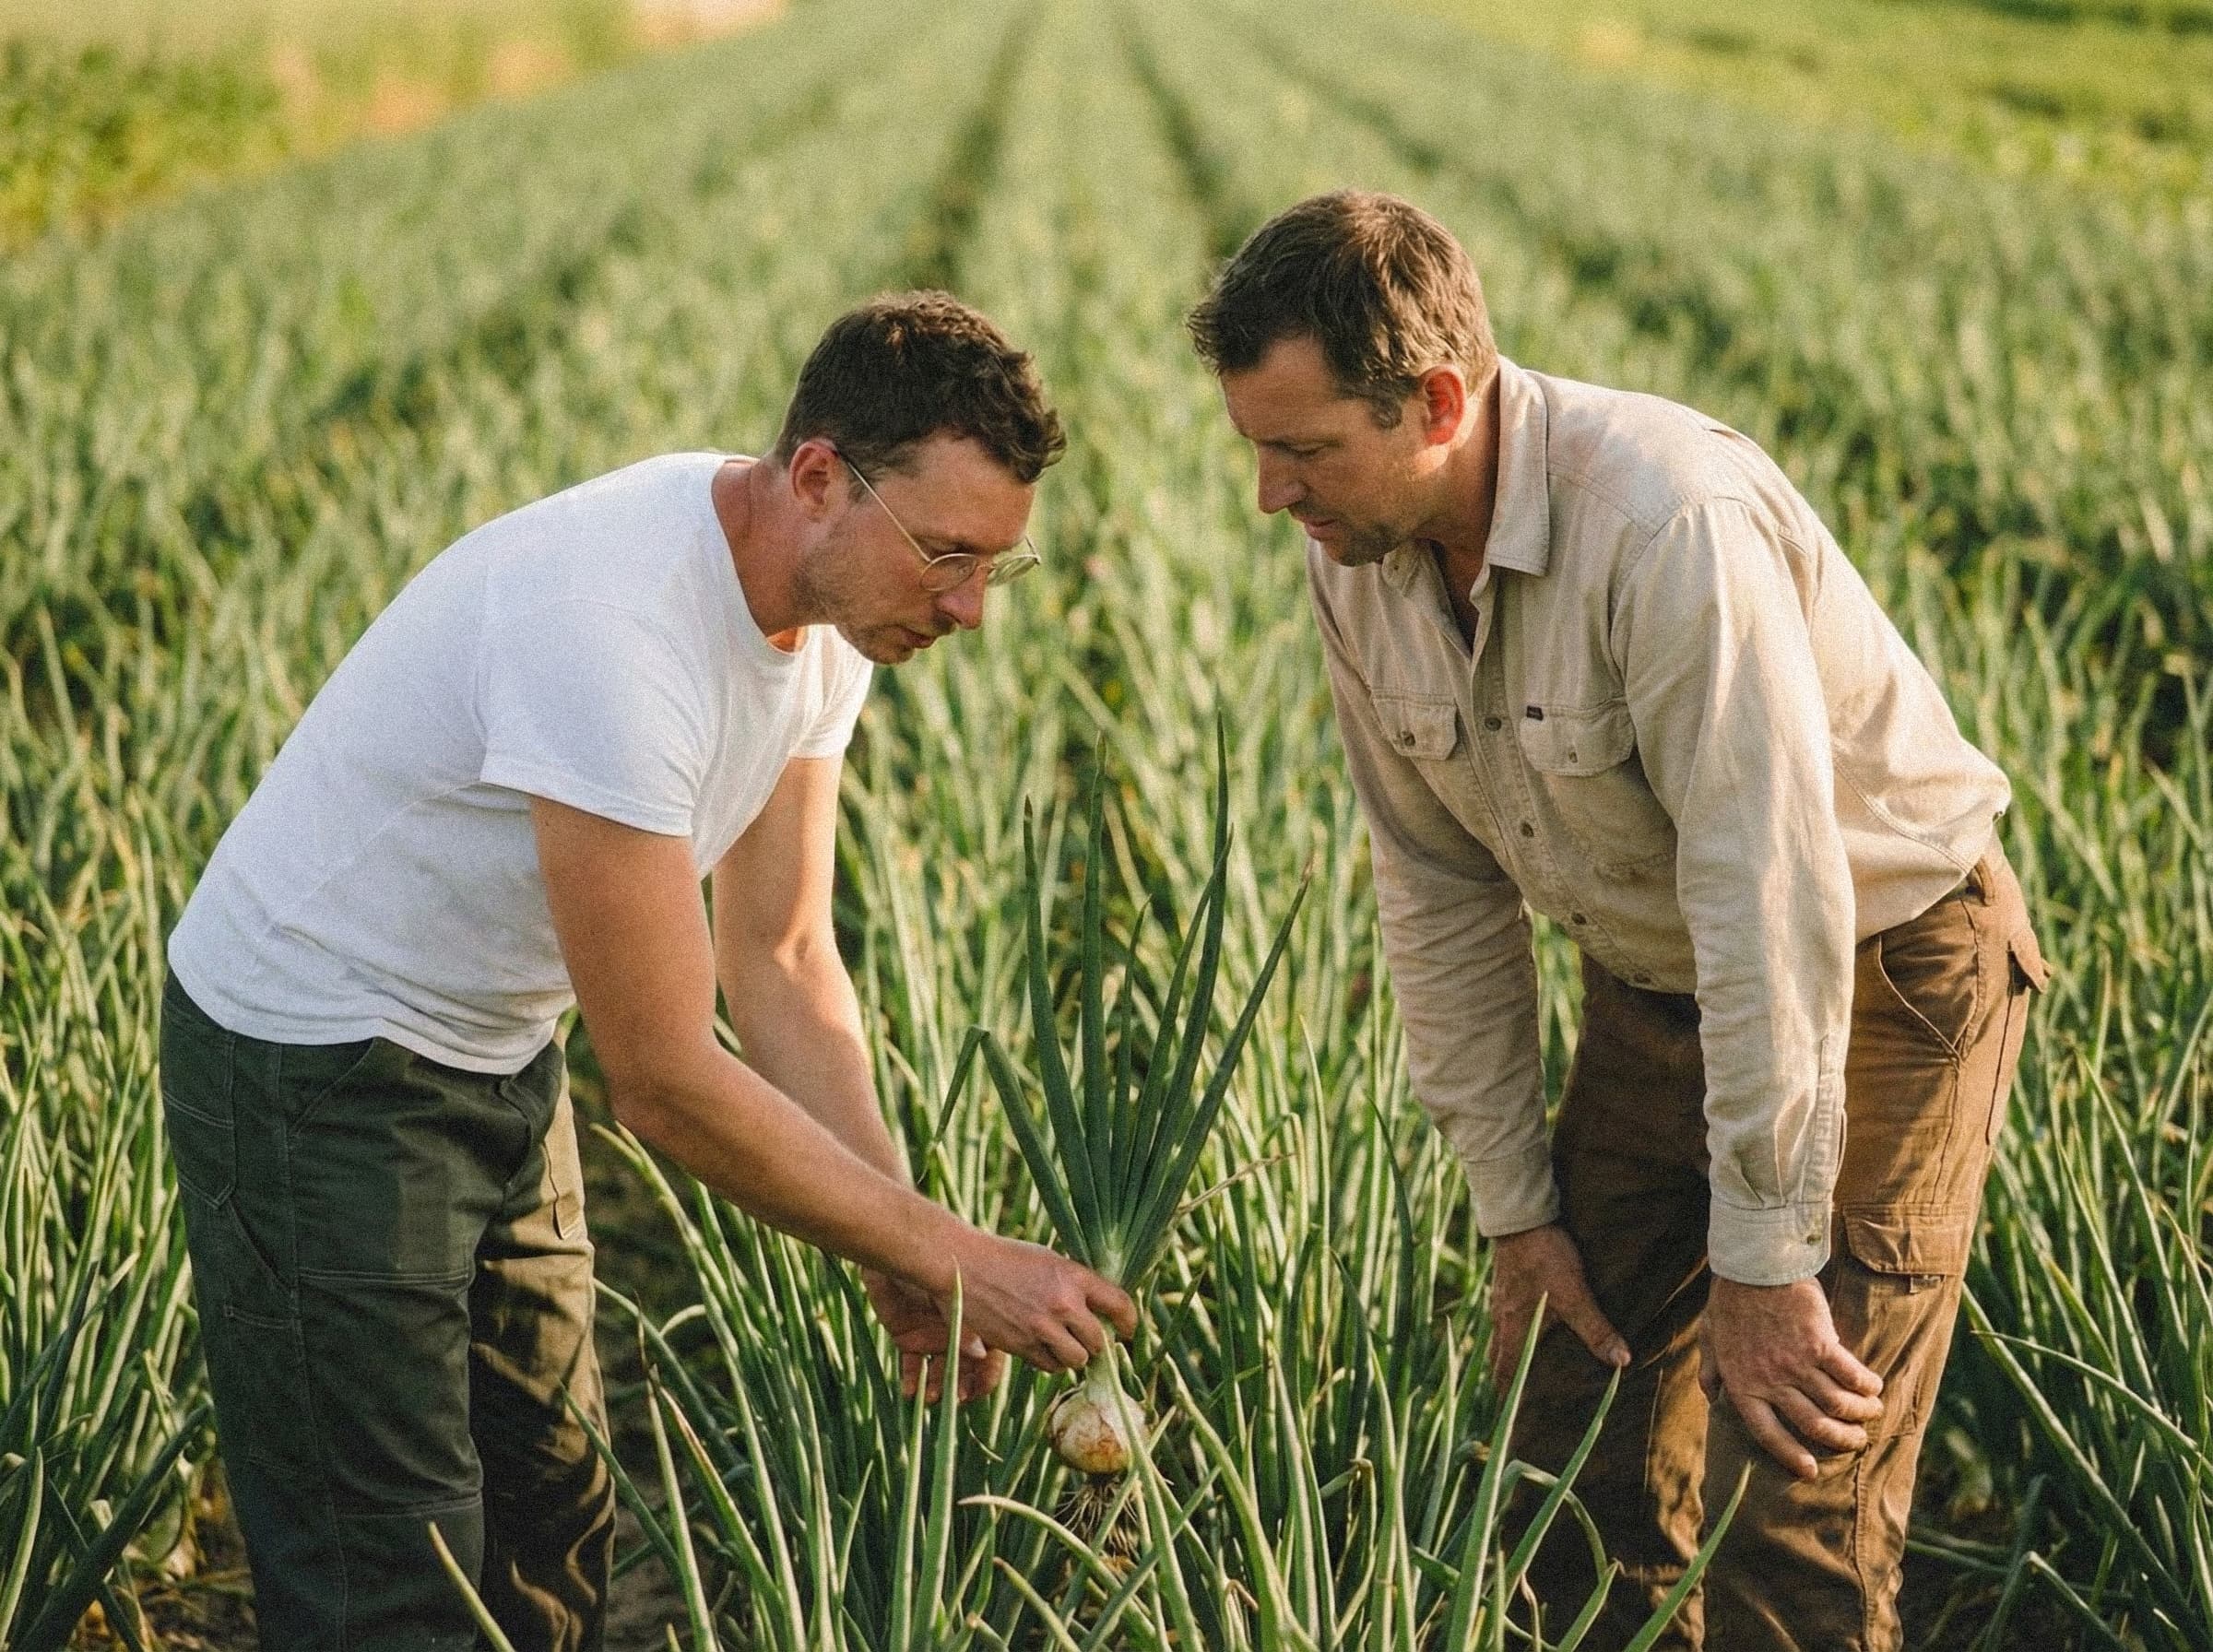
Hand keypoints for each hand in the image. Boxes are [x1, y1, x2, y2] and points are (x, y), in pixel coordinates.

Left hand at [862, 1268, 1004, 1403]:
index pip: (991, 1358)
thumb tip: (982, 1357)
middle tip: (955, 1399)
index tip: (975, 1392)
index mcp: (982, 1320)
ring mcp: (933, 1333)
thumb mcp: (962, 1296)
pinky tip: (909, 1390)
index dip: (985, 1378)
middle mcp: (959, 1330)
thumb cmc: (944, 1264)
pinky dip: (911, 1379)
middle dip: (960, 1386)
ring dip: (936, 1387)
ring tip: (930, 1397)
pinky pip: (910, 1364)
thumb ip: (971, 1329)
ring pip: (938, 1370)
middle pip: (965, 1368)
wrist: (906, 1244)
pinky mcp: (906, 1333)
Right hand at [936, 1230, 1138, 1375]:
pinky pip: (1049, 1366)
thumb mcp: (1047, 1260)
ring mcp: (1042, 1327)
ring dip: (1074, 1355)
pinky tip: (1040, 1345)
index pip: (1119, 1305)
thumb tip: (1099, 1308)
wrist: (962, 1266)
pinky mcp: (1021, 1346)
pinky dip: (1050, 1361)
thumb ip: (1073, 1283)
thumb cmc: (1005, 1258)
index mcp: (1073, 1276)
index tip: (1127, 1330)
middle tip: (1087, 1339)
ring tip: (1063, 1343)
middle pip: (1100, 1341)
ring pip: (1077, 1359)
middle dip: (1097, 1343)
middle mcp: (1063, 1303)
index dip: (1129, 1322)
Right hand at [1487, 1223, 1630, 1389]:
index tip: (1513, 1418)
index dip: (1508, 1398)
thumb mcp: (1575, 1294)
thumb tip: (1621, 1362)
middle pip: (1498, 1358)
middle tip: (1520, 1399)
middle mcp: (1501, 1318)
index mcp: (1513, 1330)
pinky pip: (1506, 1315)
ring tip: (1528, 1365)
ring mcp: (1501, 1299)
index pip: (1505, 1374)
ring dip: (1512, 1353)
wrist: (1521, 1216)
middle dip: (1507, 1379)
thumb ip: (1596, 1329)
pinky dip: (1515, 1329)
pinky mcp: (1506, 1282)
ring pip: (1501, 1336)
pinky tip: (1530, 1325)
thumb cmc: (1544, 1257)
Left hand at [1700, 1275, 1883, 1478]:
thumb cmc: (1730, 1302)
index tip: (1810, 1472)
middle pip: (1814, 1425)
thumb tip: (1713, 1397)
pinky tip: (1874, 1387)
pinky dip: (1867, 1386)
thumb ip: (1711, 1371)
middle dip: (1840, 1439)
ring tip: (1871, 1413)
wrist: (1753, 1267)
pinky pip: (1851, 1376)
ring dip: (1860, 1413)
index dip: (1789, 1454)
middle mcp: (1772, 1381)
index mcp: (1743, 1385)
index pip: (1767, 1433)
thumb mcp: (1710, 1338)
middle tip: (1856, 1440)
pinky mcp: (1822, 1344)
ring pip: (1838, 1404)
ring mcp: (1797, 1364)